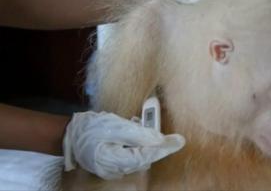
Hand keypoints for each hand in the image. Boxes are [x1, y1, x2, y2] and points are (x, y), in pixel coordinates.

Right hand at [63, 111, 184, 179]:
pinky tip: (130, 130)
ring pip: (137, 156)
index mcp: (117, 161)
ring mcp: (114, 168)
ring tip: (139, 124)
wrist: (67, 135)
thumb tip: (159, 139)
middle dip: (153, 143)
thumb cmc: (90, 129)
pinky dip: (134, 144)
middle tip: (158, 127)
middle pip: (144, 157)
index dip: (164, 148)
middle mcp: (117, 170)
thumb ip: (138, 134)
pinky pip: (129, 154)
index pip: (148, 155)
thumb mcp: (115, 127)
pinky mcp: (112, 163)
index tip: (180, 141)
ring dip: (143, 142)